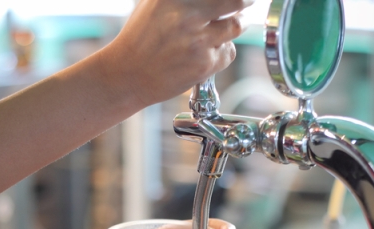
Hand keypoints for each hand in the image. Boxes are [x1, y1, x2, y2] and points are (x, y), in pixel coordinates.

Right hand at [98, 0, 254, 107]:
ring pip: (236, 26)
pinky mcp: (204, 64)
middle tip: (244, 2)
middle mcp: (187, 16)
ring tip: (216, 30)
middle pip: (236, 0)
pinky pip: (228, 51)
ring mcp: (198, 41)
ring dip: (232, 26)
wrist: (128, 75)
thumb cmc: (141, 37)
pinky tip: (205, 52)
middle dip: (243, 1)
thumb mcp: (155, 3)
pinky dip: (222, 51)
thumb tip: (214, 0)